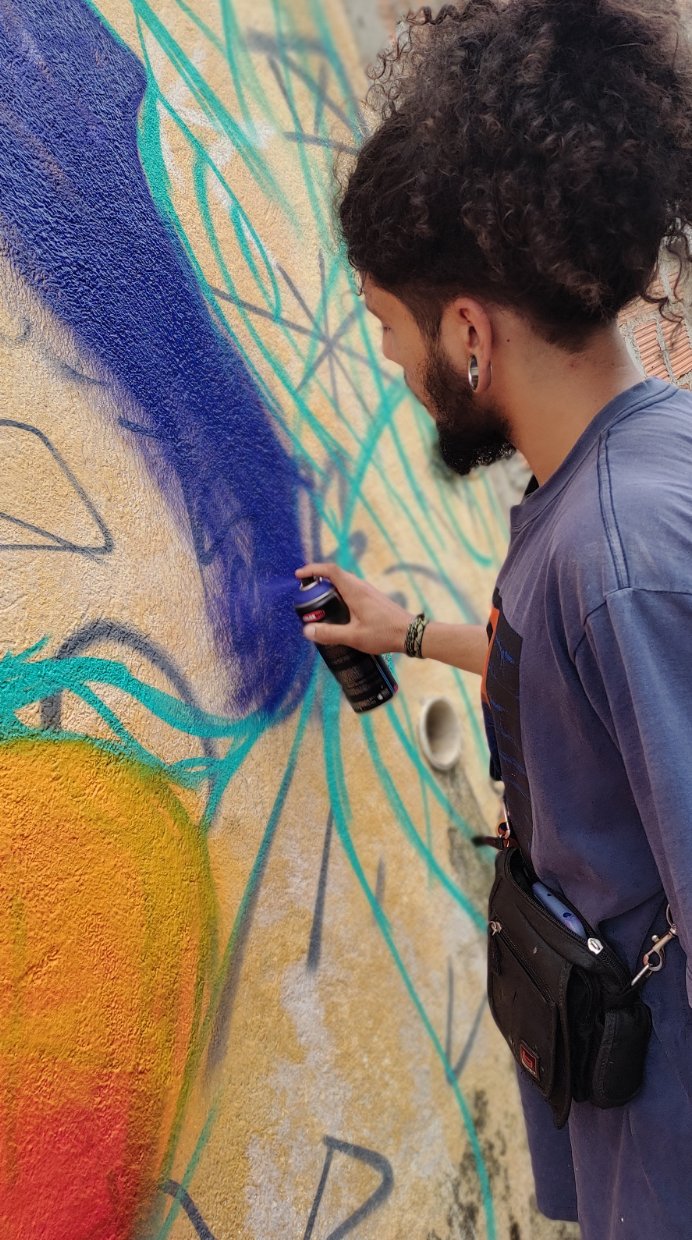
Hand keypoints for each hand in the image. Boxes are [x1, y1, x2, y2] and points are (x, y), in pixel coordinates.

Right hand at [295, 562, 413, 654]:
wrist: (410, 634)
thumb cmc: (384, 634)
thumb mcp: (354, 637)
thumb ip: (330, 633)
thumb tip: (307, 630)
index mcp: (354, 591)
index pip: (330, 570)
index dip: (313, 569)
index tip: (299, 575)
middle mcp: (361, 586)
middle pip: (336, 575)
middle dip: (318, 580)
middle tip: (306, 594)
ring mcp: (369, 591)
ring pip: (345, 583)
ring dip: (330, 588)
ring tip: (320, 604)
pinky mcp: (373, 598)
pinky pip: (352, 590)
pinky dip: (340, 594)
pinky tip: (339, 611)